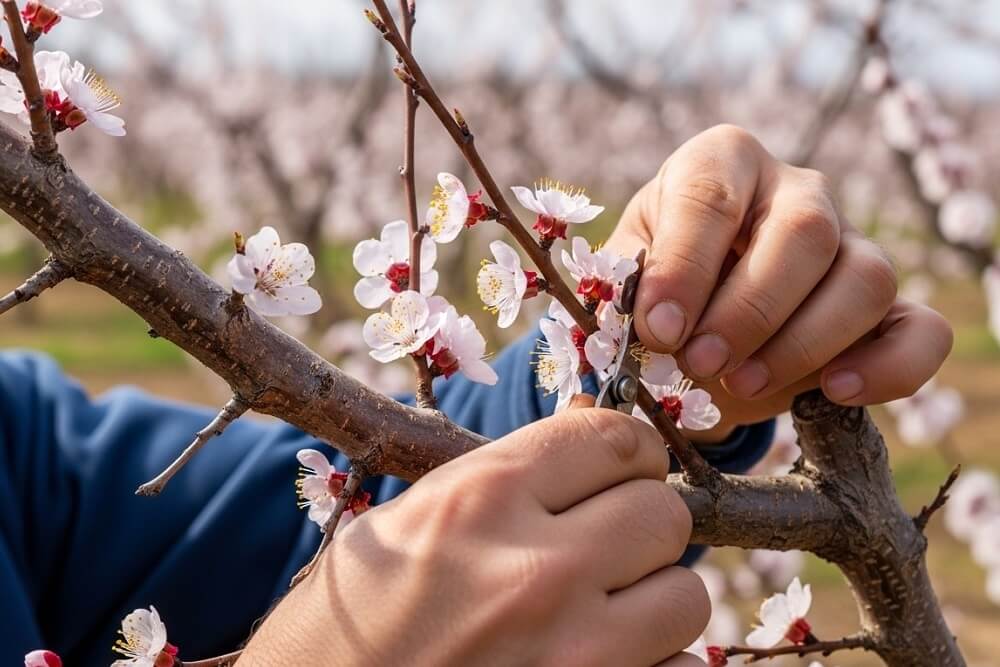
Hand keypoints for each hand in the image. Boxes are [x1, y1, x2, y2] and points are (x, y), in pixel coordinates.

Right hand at [241, 403, 708, 666]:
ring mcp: (572, 654)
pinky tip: (608, 661)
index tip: (624, 468)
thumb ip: (503, 482)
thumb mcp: (404, 524)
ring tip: (608, 608)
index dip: (629, 449)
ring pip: (688, 597)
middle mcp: (536, 569)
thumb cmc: (341, 624)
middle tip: (611, 541)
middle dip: (644, 522)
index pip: (614, 437)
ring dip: (656, 598)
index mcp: (480, 499)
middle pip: (666, 514)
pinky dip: (656, 665)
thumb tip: (592, 445)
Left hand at [606, 124, 952, 441]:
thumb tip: (641, 338)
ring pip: (867, 278)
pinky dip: (889, 367)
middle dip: (749, 310)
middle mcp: (796, 190)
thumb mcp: (626, 280)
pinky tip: (833, 391)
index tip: (658, 329)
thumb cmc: (658, 286)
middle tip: (700, 363)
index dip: (686, 266)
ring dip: (803, 343)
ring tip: (741, 384)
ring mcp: (852, 242)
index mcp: (720, 163)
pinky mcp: (888, 303)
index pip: (711, 196)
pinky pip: (920, 329)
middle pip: (805, 232)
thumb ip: (627, 300)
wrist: (699, 318)